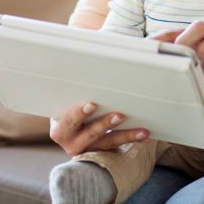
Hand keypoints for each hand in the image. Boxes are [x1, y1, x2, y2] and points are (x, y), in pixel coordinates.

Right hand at [48, 30, 183, 154]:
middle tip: (120, 115)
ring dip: (124, 135)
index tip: (92, 104)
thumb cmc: (73, 94)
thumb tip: (91, 52)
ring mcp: (85, 147)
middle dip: (104, 124)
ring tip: (140, 130)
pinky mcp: (99, 150)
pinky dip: (131, 138)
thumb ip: (79, 74)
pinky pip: (116, 146)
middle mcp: (69, 139)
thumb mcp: (71, 87)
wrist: (71, 118)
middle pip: (88, 134)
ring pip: (106, 142)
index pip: (67, 119)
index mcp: (59, 122)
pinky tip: (144, 133)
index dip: (78, 113)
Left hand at [155, 20, 203, 102]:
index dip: (162, 37)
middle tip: (179, 50)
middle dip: (187, 36)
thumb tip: (150, 70)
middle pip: (200, 26)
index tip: (147, 46)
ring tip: (197, 62)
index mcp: (195, 40)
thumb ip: (175, 64)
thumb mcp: (190, 67)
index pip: (176, 32)